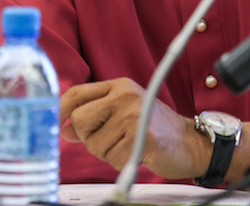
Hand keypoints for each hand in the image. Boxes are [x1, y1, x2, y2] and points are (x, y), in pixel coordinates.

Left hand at [59, 77, 209, 178]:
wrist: (189, 142)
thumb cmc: (154, 128)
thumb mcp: (122, 114)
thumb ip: (93, 119)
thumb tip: (64, 129)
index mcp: (118, 87)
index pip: (77, 93)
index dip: (61, 109)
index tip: (59, 124)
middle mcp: (125, 96)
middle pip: (80, 120)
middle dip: (88, 138)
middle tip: (108, 140)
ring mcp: (133, 115)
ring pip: (95, 144)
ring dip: (108, 153)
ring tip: (128, 145)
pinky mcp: (141, 138)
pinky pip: (113, 158)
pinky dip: (121, 162)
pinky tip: (137, 153)